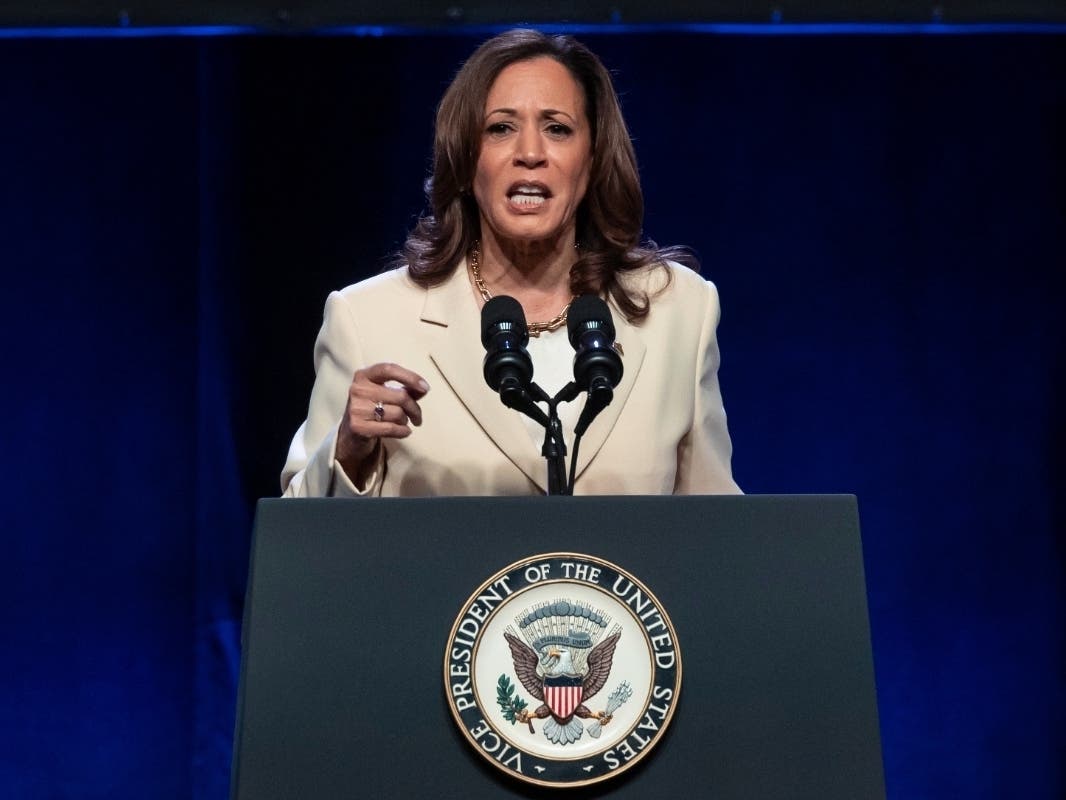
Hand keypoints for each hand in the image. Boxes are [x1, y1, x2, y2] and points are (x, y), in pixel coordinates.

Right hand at [336, 362, 429, 483]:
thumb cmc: (373, 407)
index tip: (425, 387)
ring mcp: (356, 408)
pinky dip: (403, 431)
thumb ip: (405, 388)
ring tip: (402, 422)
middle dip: (415, 408)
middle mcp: (358, 389)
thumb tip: (423, 389)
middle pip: (400, 396)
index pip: (389, 369)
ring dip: (406, 420)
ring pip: (397, 414)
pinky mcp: (358, 427)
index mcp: (364, 375)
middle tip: (418, 416)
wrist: (352, 431)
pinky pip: (391, 428)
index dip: (410, 377)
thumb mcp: (386, 393)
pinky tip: (404, 431)